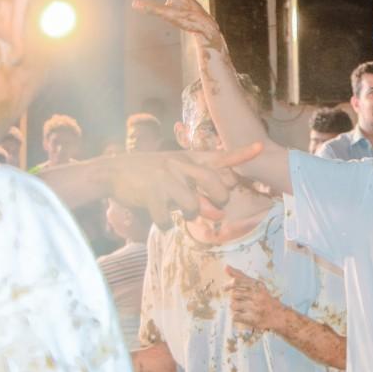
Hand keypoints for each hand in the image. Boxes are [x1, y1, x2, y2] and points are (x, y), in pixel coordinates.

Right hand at [103, 145, 259, 227]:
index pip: (220, 156)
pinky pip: (168, 220)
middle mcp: (180, 166)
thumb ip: (199, 191)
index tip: (260, 147)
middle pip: (215, 186)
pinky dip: (164, 224)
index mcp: (188, 159)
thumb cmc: (148, 174)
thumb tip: (219, 215)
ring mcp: (166, 179)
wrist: (111, 172)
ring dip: (187, 215)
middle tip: (214, 207)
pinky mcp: (152, 194)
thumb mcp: (175, 173)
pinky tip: (157, 216)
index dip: (241, 154)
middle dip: (219, 201)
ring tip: (174, 209)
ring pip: (193, 207)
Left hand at [226, 266, 283, 331]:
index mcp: (257, 286)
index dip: (229, 285)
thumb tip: (225, 267)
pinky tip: (244, 316)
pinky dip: (237, 317)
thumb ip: (240, 276)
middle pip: (234, 295)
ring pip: (233, 306)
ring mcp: (255, 308)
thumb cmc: (264, 299)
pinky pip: (235, 316)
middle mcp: (257, 295)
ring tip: (245, 309)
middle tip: (244, 301)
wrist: (279, 316)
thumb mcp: (256, 285)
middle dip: (235, 299)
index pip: (238, 282)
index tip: (224, 289)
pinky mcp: (253, 319)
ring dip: (235, 308)